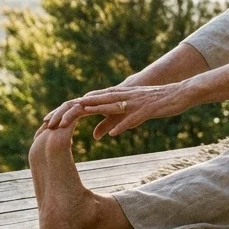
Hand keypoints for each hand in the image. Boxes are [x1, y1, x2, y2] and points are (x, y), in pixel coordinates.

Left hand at [41, 82, 195, 139]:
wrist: (181, 93)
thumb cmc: (154, 104)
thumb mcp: (127, 115)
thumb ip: (110, 122)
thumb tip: (94, 135)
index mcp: (113, 98)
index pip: (84, 103)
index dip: (65, 112)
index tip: (47, 123)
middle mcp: (119, 96)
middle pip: (88, 103)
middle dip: (67, 113)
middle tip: (49, 124)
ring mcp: (132, 101)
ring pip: (106, 106)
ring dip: (87, 115)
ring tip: (71, 123)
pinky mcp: (147, 108)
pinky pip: (133, 117)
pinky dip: (122, 125)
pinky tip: (113, 134)